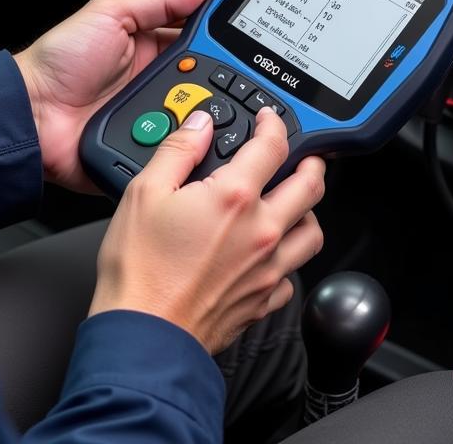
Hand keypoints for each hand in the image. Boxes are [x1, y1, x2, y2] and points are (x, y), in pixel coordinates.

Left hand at [13, 0, 218, 192]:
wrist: (32, 114)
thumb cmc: (59, 61)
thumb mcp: (110, 14)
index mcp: (154, 46)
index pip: (202, 40)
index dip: (222, 40)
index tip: (247, 37)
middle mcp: (158, 82)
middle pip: (209, 80)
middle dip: (218, 79)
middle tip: (209, 75)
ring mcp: (156, 118)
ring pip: (200, 117)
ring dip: (202, 112)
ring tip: (192, 104)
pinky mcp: (150, 149)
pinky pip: (180, 149)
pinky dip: (187, 143)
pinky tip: (187, 135)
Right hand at [89, 108, 325, 354]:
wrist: (144, 333)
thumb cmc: (140, 269)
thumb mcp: (144, 192)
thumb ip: (177, 150)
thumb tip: (199, 125)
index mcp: (233, 197)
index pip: (272, 146)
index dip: (274, 124)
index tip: (269, 120)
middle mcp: (261, 231)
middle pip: (309, 187)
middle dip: (311, 163)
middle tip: (303, 154)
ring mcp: (267, 269)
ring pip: (312, 232)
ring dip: (308, 210)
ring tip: (294, 201)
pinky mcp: (263, 301)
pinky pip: (293, 275)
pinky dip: (289, 257)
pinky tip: (272, 252)